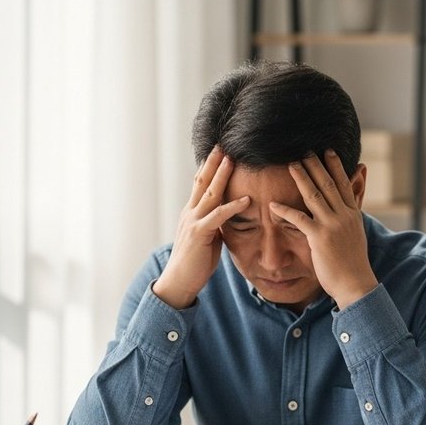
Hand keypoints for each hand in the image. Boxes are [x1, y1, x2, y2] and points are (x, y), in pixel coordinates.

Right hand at [153, 146, 248, 308]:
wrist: (178, 281)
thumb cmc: (195, 262)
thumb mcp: (208, 237)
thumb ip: (215, 223)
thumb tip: (227, 215)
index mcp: (192, 211)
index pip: (200, 183)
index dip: (209, 165)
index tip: (220, 150)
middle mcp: (190, 212)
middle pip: (202, 181)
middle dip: (213, 161)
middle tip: (224, 143)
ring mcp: (193, 222)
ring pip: (209, 193)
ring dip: (221, 175)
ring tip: (233, 159)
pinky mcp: (199, 234)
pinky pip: (218, 217)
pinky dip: (233, 207)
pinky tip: (246, 199)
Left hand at [270, 150, 377, 308]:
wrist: (356, 284)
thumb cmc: (353, 263)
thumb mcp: (357, 236)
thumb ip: (352, 218)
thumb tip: (351, 211)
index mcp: (353, 215)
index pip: (344, 184)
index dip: (335, 166)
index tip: (328, 151)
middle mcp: (344, 216)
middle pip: (329, 184)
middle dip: (316, 165)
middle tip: (305, 149)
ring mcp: (332, 225)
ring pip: (315, 195)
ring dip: (302, 178)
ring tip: (291, 163)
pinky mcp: (320, 238)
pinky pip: (299, 219)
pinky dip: (285, 210)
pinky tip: (272, 204)